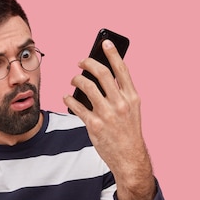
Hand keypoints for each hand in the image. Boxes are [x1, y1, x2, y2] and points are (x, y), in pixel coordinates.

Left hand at [63, 39, 155, 199]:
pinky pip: (77, 106)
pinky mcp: (94, 125)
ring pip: (87, 87)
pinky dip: (69, 99)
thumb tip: (101, 76)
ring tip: (73, 80)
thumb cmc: (128, 132)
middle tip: (80, 61)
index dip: (113, 54)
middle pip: (102, 74)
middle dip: (88, 63)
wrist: (129, 157)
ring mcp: (107, 114)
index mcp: (132, 97)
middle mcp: (121, 103)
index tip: (105, 43)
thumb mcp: (132, 110)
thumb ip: (120, 93)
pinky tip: (67, 97)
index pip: (122, 70)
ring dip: (76, 80)